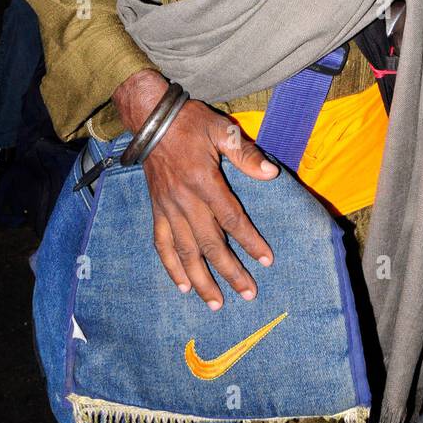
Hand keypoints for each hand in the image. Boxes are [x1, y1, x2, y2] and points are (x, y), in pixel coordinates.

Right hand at [113, 69, 278, 309]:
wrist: (151, 119)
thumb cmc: (190, 123)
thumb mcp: (221, 130)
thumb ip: (245, 154)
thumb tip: (271, 174)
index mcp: (204, 181)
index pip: (231, 219)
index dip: (250, 241)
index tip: (266, 260)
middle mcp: (185, 201)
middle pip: (210, 243)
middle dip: (230, 271)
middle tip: (248, 293)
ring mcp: (168, 208)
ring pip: (185, 251)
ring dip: (201, 279)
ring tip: (216, 303)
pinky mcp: (157, 210)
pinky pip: (162, 244)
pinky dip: (171, 267)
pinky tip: (182, 285)